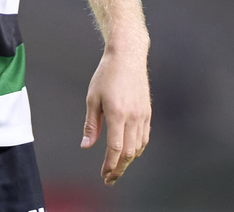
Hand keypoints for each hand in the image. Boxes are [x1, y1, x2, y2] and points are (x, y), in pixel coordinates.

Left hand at [81, 47, 150, 184]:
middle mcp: (133, 117)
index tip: (104, 174)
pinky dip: (137, 149)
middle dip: (119, 168)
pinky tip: (129, 151)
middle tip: (110, 178)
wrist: (127, 56)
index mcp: (117, 113)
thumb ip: (91, 124)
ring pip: (138, 147)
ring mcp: (142, 115)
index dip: (110, 165)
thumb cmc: (106, 74)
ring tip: (117, 167)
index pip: (115, 148)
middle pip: (129, 152)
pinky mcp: (147, 112)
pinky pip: (144, 137)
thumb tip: (86, 146)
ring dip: (128, 160)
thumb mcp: (92, 97)